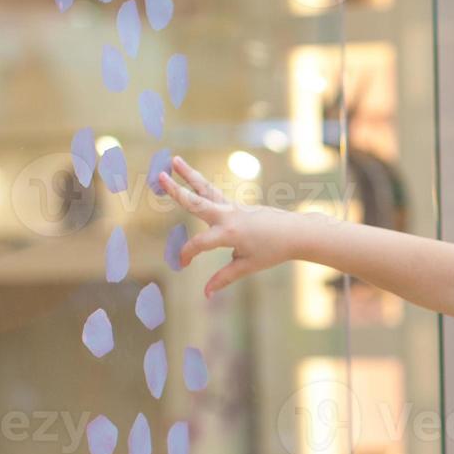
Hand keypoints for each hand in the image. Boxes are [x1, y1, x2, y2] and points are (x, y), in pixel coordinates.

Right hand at [156, 156, 297, 297]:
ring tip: (174, 159)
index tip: (182, 264)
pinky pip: (214, 195)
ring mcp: (232, 207)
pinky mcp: (236, 205)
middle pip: (196, 202)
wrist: (295, 233)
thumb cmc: (273, 251)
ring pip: (206, 189)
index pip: (199, 243)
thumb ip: (224, 278)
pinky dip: (201, 187)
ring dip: (189, 174)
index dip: (187, 254)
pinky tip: (191, 179)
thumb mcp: (248, 267)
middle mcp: (228, 216)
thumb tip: (206, 294)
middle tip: (159, 176)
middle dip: (176, 190)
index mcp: (229, 233)